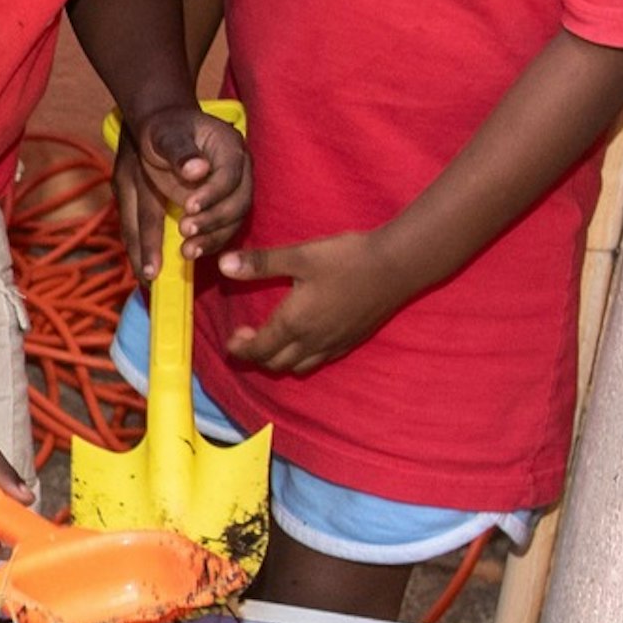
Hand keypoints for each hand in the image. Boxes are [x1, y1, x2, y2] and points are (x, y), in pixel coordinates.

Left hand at [114, 103, 252, 272]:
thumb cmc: (164, 131)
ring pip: (235, 220)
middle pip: (239, 202)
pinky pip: (224, 229)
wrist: (166, 135)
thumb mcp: (166, 136)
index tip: (188, 207)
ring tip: (186, 251)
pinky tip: (189, 252)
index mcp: (230, 147)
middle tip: (185, 231)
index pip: (230, 175)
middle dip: (214, 220)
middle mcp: (240, 170)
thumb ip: (180, 151)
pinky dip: (210, 243)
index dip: (212, 193)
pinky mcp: (224, 207)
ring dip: (213, 238)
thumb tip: (197, 170)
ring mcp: (235, 191)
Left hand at [217, 229, 415, 374]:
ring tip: (273, 340)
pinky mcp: (354, 340)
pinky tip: (306, 339)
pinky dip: (305, 358)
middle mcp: (313, 341)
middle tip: (248, 335)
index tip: (232, 339)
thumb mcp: (300, 256)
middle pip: (276, 363)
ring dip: (280, 360)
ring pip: (300, 366)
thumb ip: (260, 263)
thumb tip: (223, 264)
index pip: (259, 350)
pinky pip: (322, 360)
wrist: (399, 265)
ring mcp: (336, 343)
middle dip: (257, 355)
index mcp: (294, 323)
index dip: (240, 349)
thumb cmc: (348, 258)